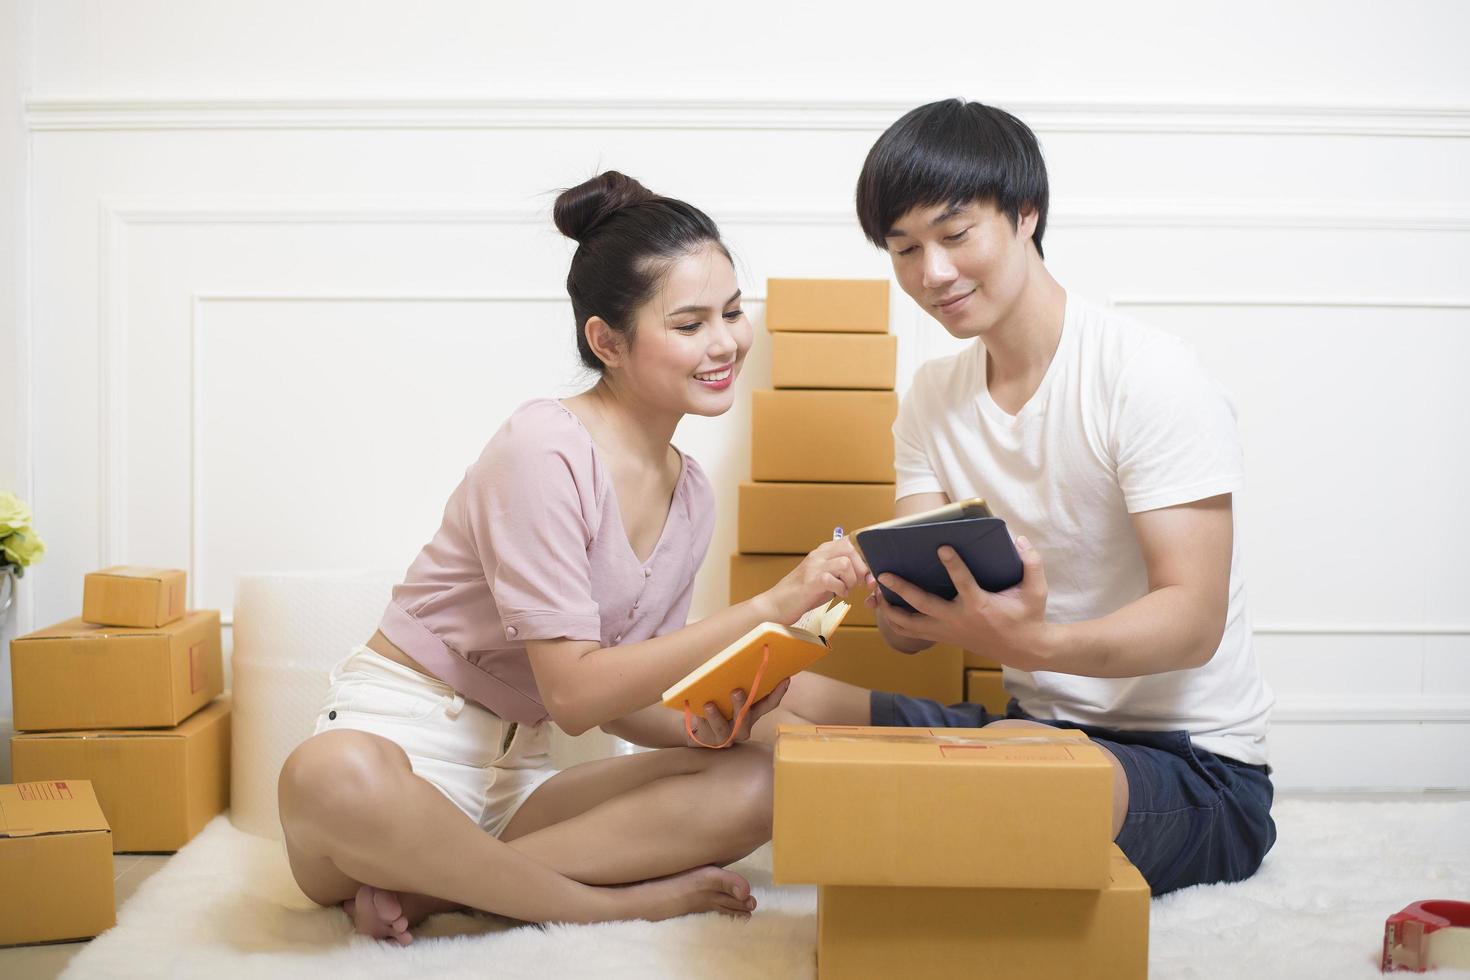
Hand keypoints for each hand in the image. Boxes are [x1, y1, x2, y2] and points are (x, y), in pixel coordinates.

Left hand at [684, 678, 790, 748]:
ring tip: (709, 705)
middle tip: (736, 691)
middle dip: (741, 704)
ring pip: (723, 728)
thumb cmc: (716, 706)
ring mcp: (727, 736)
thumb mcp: (727, 697)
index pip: (768, 704)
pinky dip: (700, 720)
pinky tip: (695, 713)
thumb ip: (735, 685)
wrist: (695, 729)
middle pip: (745, 717)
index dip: (778, 693)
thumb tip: (734, 661)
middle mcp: (742, 727)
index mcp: (751, 713)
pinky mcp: (711, 740)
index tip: (785, 679)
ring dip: (716, 716)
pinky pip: (706, 730)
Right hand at [761, 539, 869, 624]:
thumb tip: (864, 572)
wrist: (776, 604)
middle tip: (859, 582)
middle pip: (850, 548)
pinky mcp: (810, 582)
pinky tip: (838, 595)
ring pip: (845, 562)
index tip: (865, 571)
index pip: (850, 541)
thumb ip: (841, 571)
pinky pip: (834, 580)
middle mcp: (818, 555)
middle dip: (861, 567)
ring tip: (846, 589)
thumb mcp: (824, 576)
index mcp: (823, 551)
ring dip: (851, 579)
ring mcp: (813, 567)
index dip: (863, 555)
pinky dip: (841, 589)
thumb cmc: (802, 593)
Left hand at [875, 536, 1052, 669]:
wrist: (1024, 649)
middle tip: (884, 574)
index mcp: (980, 605)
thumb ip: (1031, 563)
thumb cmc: (1028, 616)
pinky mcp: (945, 637)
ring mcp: (949, 631)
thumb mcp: (1037, 590)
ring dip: (891, 610)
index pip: (963, 583)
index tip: (942, 547)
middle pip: (923, 605)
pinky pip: (914, 632)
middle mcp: (959, 619)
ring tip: (875, 594)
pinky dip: (897, 622)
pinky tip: (885, 609)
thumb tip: (1019, 539)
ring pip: (911, 625)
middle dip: (902, 589)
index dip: (953, 564)